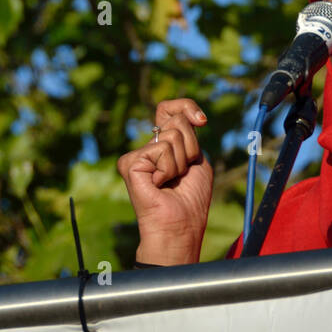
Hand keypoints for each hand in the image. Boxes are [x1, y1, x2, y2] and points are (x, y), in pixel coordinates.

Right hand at [117, 98, 213, 263]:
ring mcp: (137, 155)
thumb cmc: (190, 199)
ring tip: (171, 181)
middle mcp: (148, 147)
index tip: (202, 121)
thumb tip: (189, 116)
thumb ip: (191, 134)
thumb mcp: (197, 160)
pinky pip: (162, 150)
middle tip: (183, 172)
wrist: (180, 224)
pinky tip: (159, 185)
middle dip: (191, 147)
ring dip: (181, 162)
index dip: (186, 107)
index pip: (169, 109)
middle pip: (177, 121)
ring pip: (172, 135)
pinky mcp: (129, 163)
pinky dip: (169, 169)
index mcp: (164, 145)